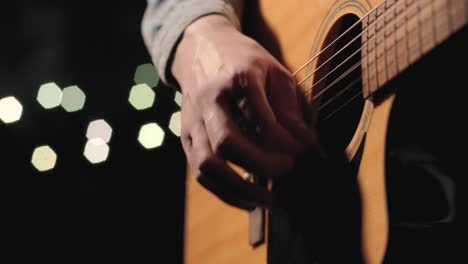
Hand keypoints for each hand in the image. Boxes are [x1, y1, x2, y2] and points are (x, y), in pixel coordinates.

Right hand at [172, 15, 317, 209]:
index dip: (284, 142)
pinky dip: (225, 192)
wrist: (201, 50)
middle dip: (262, 165)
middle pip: (227, 143)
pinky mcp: (186, 137)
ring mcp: (193, 121)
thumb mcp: (275, 72)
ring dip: (241, 189)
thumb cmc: (245, 62)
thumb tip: (308, 145)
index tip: (304, 152)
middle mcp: (209, 101)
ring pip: (208, 164)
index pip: (261, 117)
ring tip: (271, 198)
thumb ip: (290, 109)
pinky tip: (248, 199)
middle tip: (288, 170)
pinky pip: (200, 173)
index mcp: (236, 78)